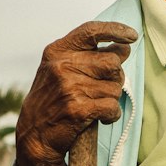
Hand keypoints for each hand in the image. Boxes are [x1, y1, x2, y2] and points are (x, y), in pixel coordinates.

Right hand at [15, 22, 137, 165]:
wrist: (34, 135)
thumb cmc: (52, 100)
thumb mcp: (58, 69)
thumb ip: (86, 56)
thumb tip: (124, 47)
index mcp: (57, 51)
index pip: (91, 31)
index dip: (115, 30)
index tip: (131, 36)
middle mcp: (62, 66)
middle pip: (112, 62)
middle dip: (116, 77)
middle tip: (104, 88)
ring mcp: (69, 87)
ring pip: (115, 87)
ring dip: (112, 98)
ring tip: (96, 104)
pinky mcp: (78, 109)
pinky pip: (112, 106)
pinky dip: (112, 114)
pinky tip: (102, 117)